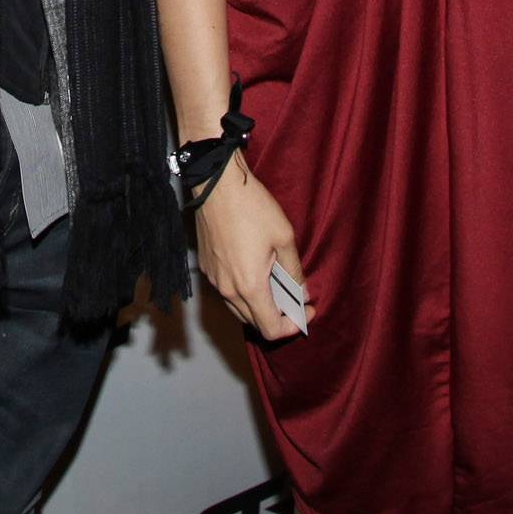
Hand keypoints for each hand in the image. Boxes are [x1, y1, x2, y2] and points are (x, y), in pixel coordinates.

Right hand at [195, 158, 309, 339]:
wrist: (217, 184)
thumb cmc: (252, 207)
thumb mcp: (284, 237)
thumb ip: (294, 271)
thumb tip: (303, 293)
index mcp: (250, 286)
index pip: (271, 329)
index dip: (293, 326)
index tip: (305, 310)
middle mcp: (228, 289)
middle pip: (254, 322)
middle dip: (277, 317)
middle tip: (295, 299)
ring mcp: (214, 279)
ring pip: (238, 308)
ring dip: (259, 306)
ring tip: (276, 285)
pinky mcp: (206, 267)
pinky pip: (227, 291)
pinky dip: (244, 292)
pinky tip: (255, 271)